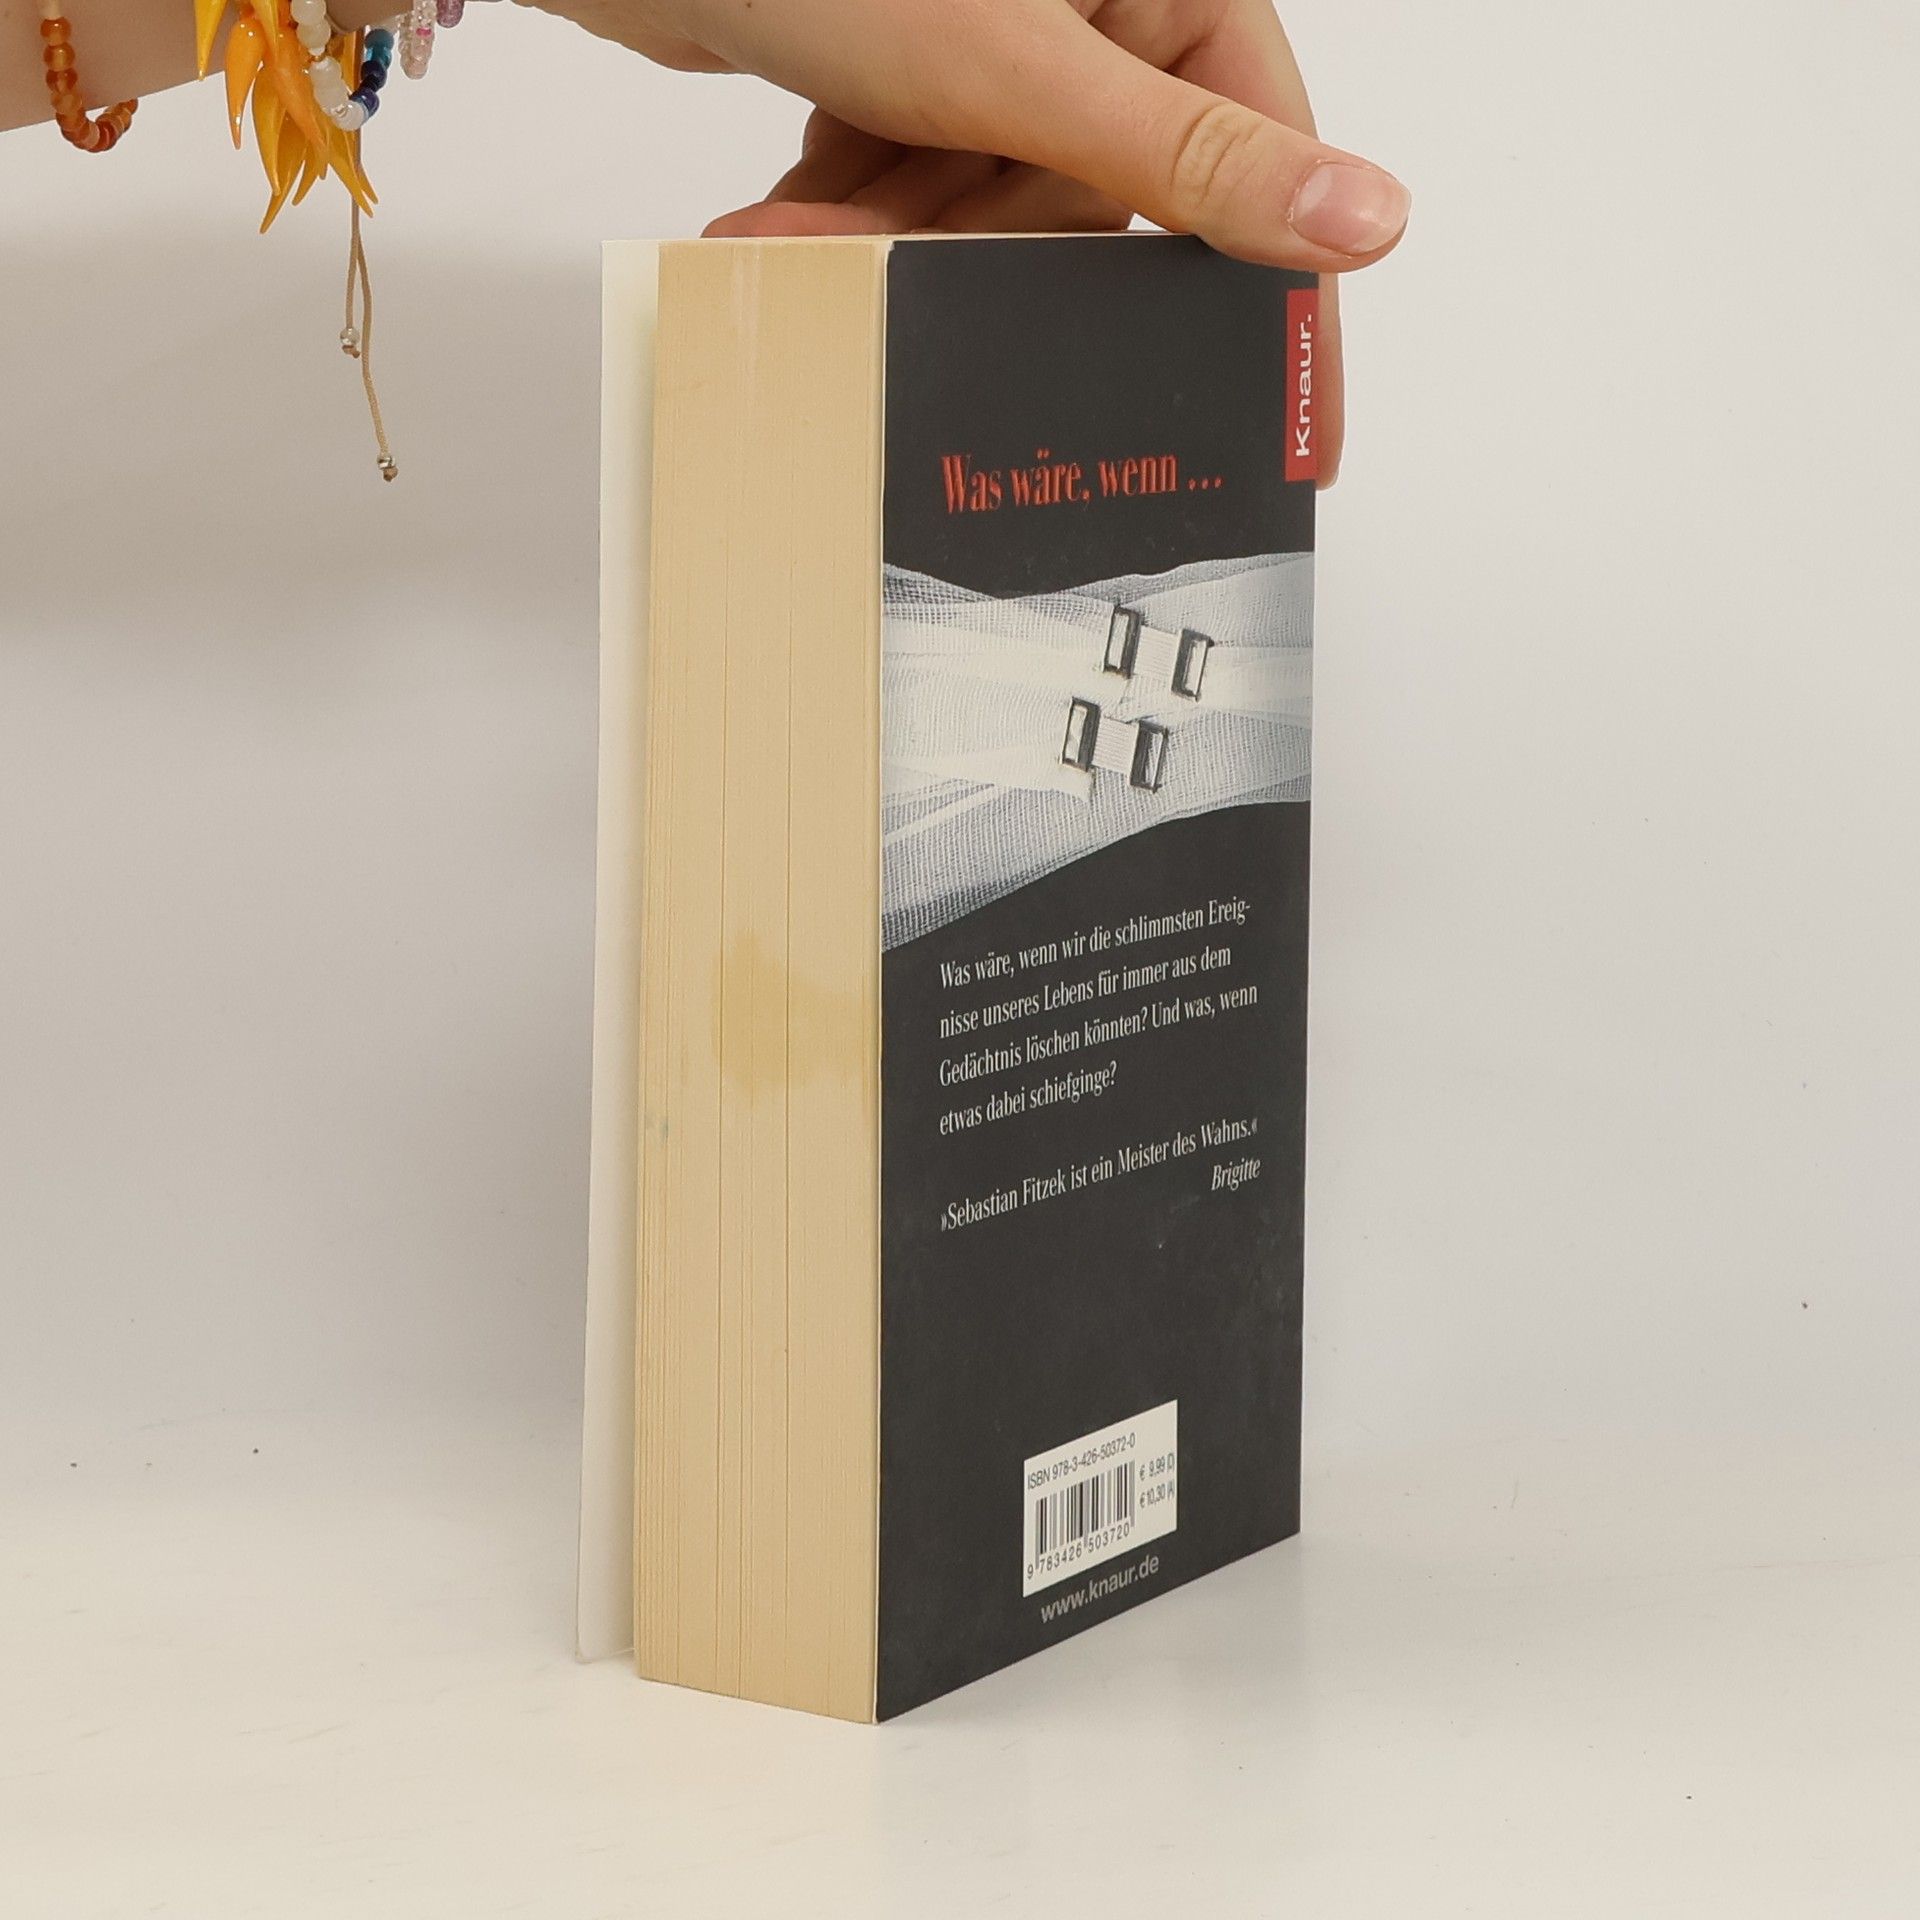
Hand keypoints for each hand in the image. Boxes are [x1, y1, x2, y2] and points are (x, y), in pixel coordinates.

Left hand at [527, 0, 1404, 482]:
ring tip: (808, 220)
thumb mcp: (1027, 70)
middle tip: (925, 281)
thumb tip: (1367, 221)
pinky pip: (928, 189)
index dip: (1275, 297)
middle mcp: (1106, 9)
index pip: (1261, 161)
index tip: (1292, 428)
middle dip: (995, 255)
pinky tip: (794, 198)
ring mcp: (1007, 42)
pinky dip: (861, 208)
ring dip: (901, 237)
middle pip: (1104, 208)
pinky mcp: (922, 72)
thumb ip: (1190, 159)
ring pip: (998, 212)